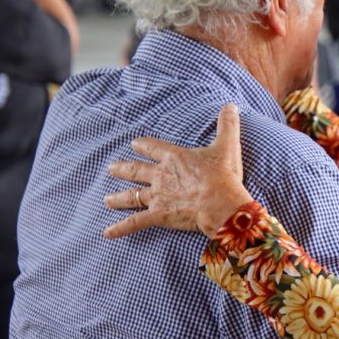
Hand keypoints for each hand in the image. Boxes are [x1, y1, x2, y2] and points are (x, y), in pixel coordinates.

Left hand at [103, 104, 252, 238]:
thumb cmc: (223, 175)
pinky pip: (135, 222)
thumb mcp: (227, 145)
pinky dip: (120, 228)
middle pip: (136, 170)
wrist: (220, 203)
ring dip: (118, 197)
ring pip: (132, 195)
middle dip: (123, 169)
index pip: (153, 148)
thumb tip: (231, 105)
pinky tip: (107, 233)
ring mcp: (157, 196)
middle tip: (111, 168)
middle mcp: (161, 175)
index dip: (143, 146)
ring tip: (107, 199)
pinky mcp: (158, 215)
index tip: (134, 144)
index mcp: (174, 157)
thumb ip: (227, 124)